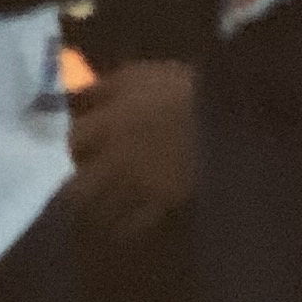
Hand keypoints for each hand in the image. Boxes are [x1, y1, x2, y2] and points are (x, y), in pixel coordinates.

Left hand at [67, 56, 198, 238]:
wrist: (230, 116)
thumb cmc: (183, 89)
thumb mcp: (138, 76)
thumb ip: (101, 89)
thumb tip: (71, 99)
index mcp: (107, 125)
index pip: (75, 142)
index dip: (81, 144)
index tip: (89, 145)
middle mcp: (115, 161)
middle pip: (78, 190)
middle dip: (82, 187)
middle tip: (95, 182)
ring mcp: (138, 188)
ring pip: (103, 213)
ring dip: (101, 210)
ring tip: (111, 204)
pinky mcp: (163, 207)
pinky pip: (135, 226)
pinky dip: (129, 225)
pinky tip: (134, 220)